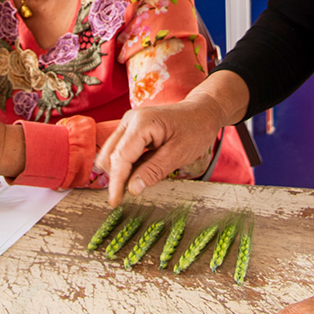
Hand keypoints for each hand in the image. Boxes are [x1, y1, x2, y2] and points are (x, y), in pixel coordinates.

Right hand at [94, 96, 227, 206]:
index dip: (116, 182)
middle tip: (126, 197)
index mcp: (141, 123)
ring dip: (120, 171)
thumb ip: (154, 171)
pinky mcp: (131, 130)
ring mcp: (129, 124)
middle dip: (115, 177)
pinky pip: (121, 151)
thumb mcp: (179, 154)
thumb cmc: (196, 129)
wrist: (203, 111)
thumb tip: (132, 189)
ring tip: (137, 184)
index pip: (121, 157)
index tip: (115, 202)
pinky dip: (126, 165)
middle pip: (110, 155)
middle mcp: (130, 120)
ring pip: (112, 154)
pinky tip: (139, 174)